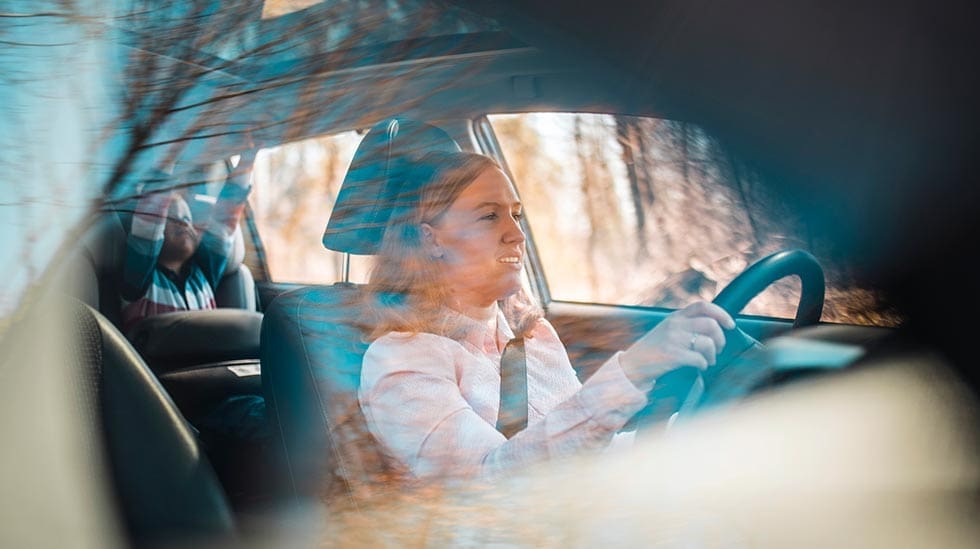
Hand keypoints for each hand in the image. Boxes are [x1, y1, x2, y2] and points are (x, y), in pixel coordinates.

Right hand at [619, 301, 735, 389]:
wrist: (632, 365)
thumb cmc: (652, 350)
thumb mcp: (667, 330)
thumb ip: (685, 325)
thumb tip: (713, 328)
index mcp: (675, 317)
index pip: (703, 306)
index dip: (721, 314)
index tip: (730, 324)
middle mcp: (675, 325)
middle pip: (710, 325)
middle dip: (720, 339)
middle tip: (718, 349)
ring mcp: (673, 339)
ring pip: (707, 343)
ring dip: (713, 355)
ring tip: (708, 361)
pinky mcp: (671, 355)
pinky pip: (699, 359)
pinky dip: (703, 364)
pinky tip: (699, 366)